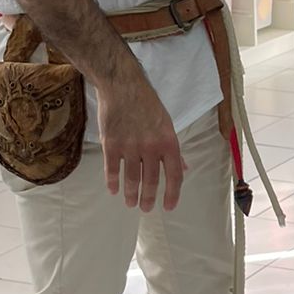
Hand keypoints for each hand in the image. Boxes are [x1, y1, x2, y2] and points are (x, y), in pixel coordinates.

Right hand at [97, 70, 184, 211]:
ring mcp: (130, 146)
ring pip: (132, 178)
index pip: (175, 174)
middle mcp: (151, 147)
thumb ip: (173, 148)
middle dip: (150, 198)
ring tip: (131, 203)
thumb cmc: (147, 103)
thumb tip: (183, 169)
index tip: (169, 206)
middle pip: (152, 180)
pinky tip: (113, 190)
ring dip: (131, 193)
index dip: (173, 193)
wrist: (122, 85)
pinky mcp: (111, 144)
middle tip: (146, 208)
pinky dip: (113, 181)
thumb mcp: (167, 124)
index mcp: (169, 142)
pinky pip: (112, 169)